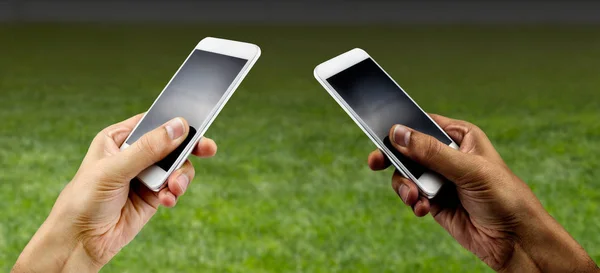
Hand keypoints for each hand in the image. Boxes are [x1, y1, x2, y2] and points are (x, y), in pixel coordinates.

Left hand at [13, 114, 216, 271]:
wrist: (81, 241)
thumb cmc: (84, 200)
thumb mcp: (114, 169)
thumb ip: (148, 149)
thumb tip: (178, 127)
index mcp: (119, 139)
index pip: (152, 122)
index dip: (173, 121)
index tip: (194, 124)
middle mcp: (134, 154)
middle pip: (171, 143)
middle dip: (188, 149)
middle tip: (208, 149)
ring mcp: (146, 175)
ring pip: (177, 166)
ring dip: (180, 177)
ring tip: (174, 188)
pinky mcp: (154, 195)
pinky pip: (175, 187)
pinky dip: (175, 193)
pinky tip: (167, 200)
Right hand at [368, 114, 597, 271]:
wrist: (514, 240)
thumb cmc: (505, 197)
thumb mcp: (468, 169)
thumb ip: (431, 152)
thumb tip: (398, 134)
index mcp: (461, 137)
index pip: (423, 124)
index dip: (402, 127)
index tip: (382, 133)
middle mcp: (448, 156)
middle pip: (408, 149)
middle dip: (394, 159)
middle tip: (376, 162)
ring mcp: (440, 179)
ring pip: (406, 174)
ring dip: (406, 186)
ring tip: (415, 198)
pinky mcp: (434, 201)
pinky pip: (412, 196)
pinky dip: (413, 202)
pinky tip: (423, 209)